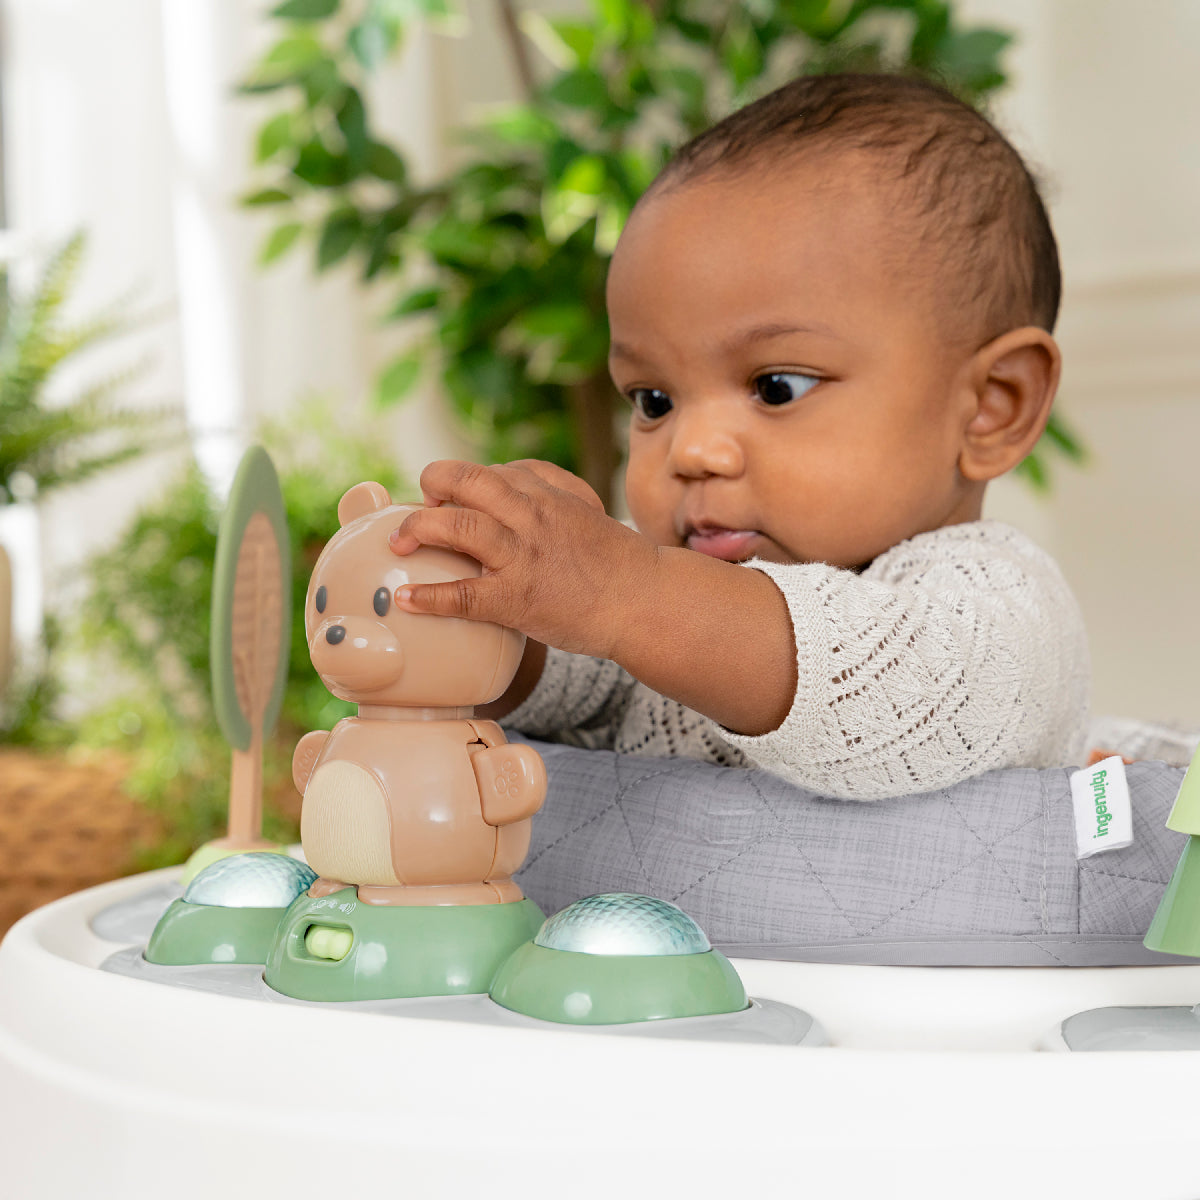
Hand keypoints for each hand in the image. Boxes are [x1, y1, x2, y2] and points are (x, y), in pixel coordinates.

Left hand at [388, 459, 657, 658]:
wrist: (643, 601)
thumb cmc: (614, 560)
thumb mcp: (584, 505)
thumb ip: (549, 485)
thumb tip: (508, 474)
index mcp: (546, 492)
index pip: (490, 469)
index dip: (458, 480)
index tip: (444, 496)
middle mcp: (531, 515)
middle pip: (466, 481)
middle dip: (431, 484)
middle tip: (418, 506)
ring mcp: (523, 555)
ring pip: (458, 527)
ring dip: (418, 529)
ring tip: (399, 543)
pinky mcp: (518, 598)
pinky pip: (463, 594)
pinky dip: (429, 596)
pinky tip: (407, 598)